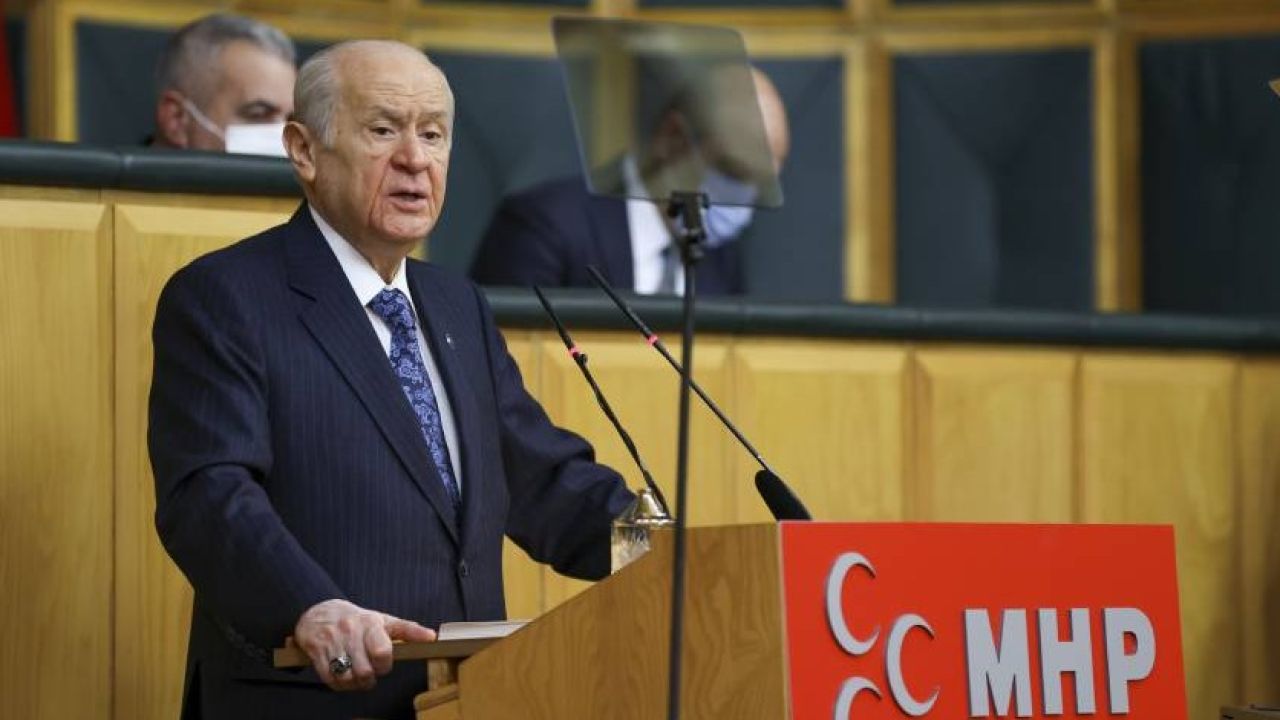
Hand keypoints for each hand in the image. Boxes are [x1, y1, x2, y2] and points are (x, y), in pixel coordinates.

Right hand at [293, 599, 435, 690]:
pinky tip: (344, 676)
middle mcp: (350, 632)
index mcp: (370, 624)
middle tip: (371, 672)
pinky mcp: (317, 653)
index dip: (385, 664)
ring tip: (358, 676)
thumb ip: (408, 630)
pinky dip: (339, 684)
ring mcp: (332, 643)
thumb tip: (431, 637)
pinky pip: (330, 679)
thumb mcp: (383, 620)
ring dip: (355, 684)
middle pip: (364, 671)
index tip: (384, 663)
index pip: (382, 651)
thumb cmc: (357, 619)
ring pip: (347, 678)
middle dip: (370, 678)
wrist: (319, 611)